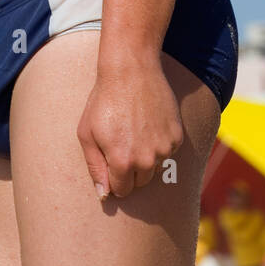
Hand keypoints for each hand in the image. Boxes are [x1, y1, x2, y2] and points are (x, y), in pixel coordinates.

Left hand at [76, 57, 183, 199]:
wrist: (130, 71)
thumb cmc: (103, 100)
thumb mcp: (87, 133)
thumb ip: (94, 167)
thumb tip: (103, 195)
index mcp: (122, 162)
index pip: (121, 191)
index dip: (113, 178)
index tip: (110, 162)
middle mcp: (147, 160)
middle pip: (139, 182)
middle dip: (129, 169)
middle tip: (121, 143)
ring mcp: (165, 149)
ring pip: (154, 167)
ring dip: (145, 157)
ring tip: (133, 130)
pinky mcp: (177, 137)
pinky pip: (167, 152)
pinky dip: (158, 143)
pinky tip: (148, 123)